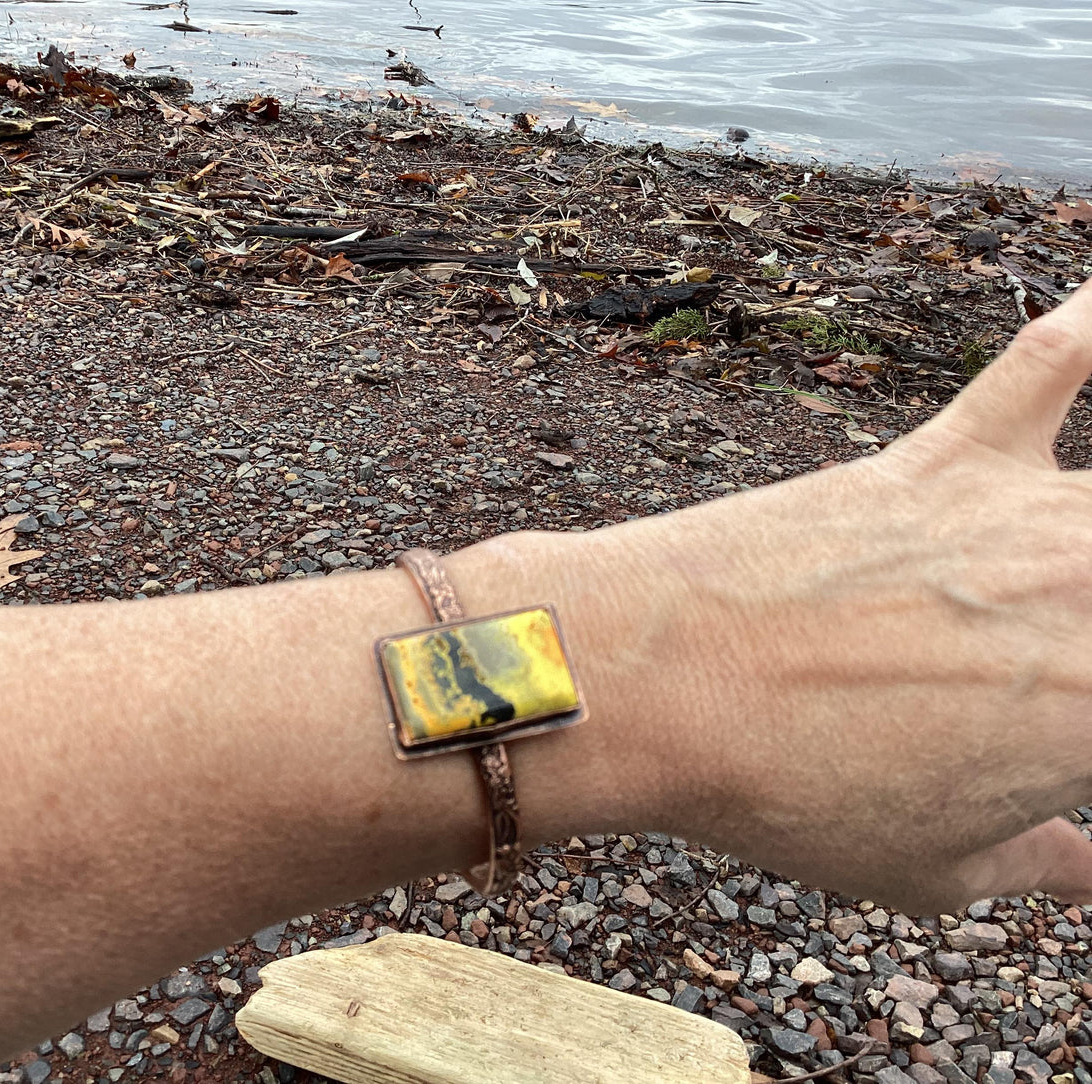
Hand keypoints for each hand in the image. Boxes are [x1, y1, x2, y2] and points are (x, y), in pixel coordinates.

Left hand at [553, 280, 1091, 912]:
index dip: (1086, 722)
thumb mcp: (930, 873)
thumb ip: (1038, 868)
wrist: (664, 686)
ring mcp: (1027, 516)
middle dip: (1090, 617)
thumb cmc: (787, 792)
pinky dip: (1091, 323)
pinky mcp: (946, 458)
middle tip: (1060, 637)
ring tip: (1080, 535)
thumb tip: (1087, 875)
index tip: (1068, 729)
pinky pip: (1046, 365)